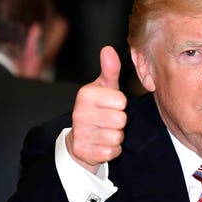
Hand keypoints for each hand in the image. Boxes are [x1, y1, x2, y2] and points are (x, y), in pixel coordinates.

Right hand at [66, 46, 126, 173]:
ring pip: (117, 137)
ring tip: (105, 131)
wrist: (80, 137)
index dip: (120, 104)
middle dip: (119, 121)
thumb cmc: (97, 107)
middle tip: (109, 120)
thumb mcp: (104, 87)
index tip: (111, 105)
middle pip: (120, 120)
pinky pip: (112, 152)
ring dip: (116, 136)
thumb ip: (110, 69)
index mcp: (85, 95)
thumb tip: (108, 49)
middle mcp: (79, 113)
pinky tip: (102, 143)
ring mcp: (81, 133)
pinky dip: (112, 150)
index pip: (121, 101)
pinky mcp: (84, 151)